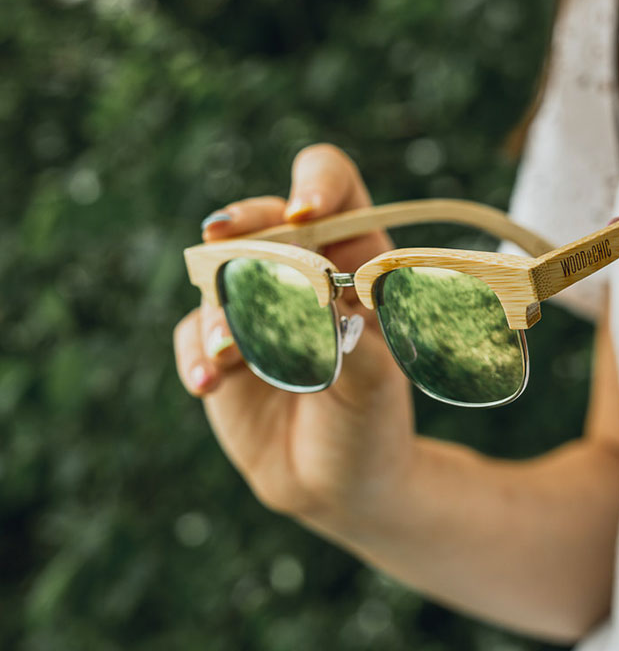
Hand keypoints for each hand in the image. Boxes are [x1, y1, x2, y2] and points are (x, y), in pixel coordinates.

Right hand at [173, 144, 412, 530]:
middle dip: (243, 222)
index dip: (318, 184)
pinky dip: (198, 354)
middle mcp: (300, 271)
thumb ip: (352, 340)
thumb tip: (322, 301)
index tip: (307, 213)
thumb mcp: (377, 382)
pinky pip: (194, 334)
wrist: (340, 482)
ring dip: (222, 306)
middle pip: (262, 217)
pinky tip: (206, 382)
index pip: (337, 192)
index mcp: (354, 259)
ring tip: (232, 353)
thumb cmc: (372, 420)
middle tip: (224, 235)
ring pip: (221, 275)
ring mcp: (254, 305)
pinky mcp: (218, 347)